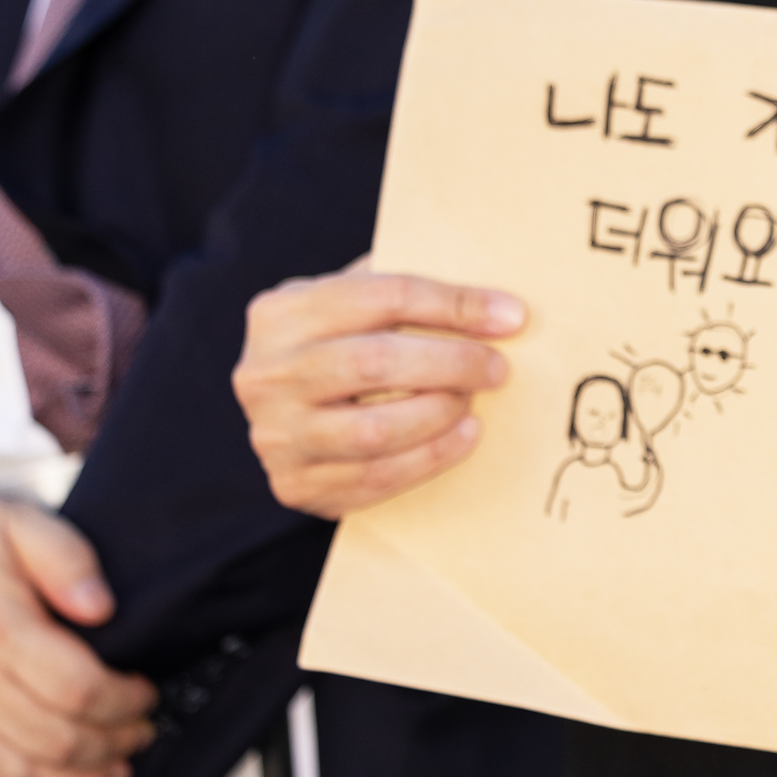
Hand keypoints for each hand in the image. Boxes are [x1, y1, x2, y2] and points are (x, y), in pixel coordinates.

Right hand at [0, 460, 154, 776]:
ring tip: (111, 768)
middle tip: (137, 732)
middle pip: (57, 740)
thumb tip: (102, 605)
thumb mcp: (15, 520)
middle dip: (114, 743)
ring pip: (19, 776)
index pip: (79, 690)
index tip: (144, 694)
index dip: (126, 702)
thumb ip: (68, 558)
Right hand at [234, 262, 524, 515]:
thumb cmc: (334, 343)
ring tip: (473, 402)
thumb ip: (400, 292)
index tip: (510, 316)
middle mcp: (266, 374)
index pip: (382, 296)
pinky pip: (375, 477)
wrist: (281, 410)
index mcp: (281, 313)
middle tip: (497, 368)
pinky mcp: (295, 484)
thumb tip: (491, 301)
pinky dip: (429, 458)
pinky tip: (461, 437)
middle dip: (452, 363)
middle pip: (376, 362)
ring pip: (375, 429)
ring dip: (440, 415)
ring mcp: (275, 434)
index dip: (453, 304)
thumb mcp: (347, 301)